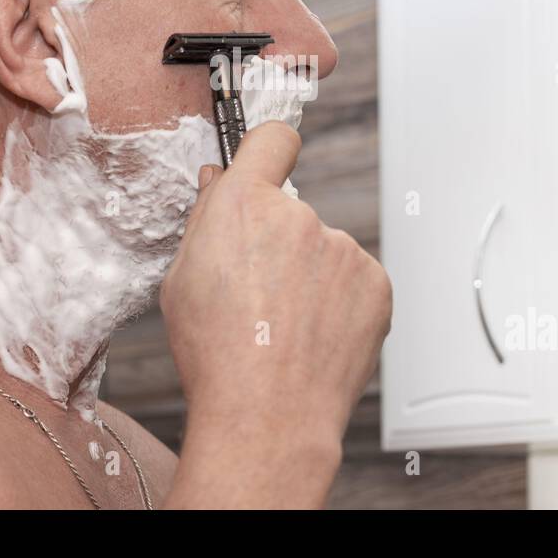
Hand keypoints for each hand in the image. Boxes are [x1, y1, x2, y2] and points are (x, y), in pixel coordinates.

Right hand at [159, 121, 392, 505]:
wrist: (267, 417)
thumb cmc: (216, 356)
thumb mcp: (182, 279)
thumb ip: (206, 221)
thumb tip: (220, 182)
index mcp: (244, 204)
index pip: (273, 139)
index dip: (268, 151)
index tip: (269, 162)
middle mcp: (300, 215)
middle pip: (292, 212)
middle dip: (278, 241)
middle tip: (259, 295)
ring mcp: (344, 249)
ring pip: (324, 252)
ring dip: (310, 277)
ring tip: (285, 328)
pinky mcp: (376, 283)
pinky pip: (353, 282)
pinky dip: (339, 303)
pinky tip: (314, 337)